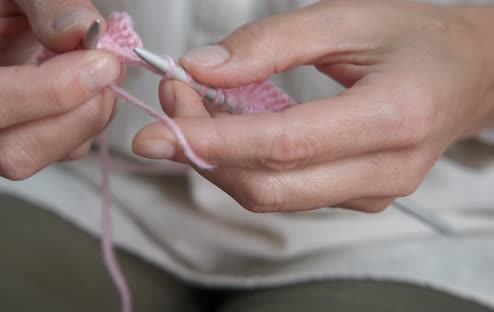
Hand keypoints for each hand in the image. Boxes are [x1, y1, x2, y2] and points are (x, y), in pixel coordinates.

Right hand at [0, 0, 120, 179]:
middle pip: (10, 151)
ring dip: (88, 121)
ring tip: (102, 74)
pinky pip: (62, 153)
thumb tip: (82, 32)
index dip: (51, 91)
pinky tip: (92, 89)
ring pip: (41, 159)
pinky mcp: (18, 145)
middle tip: (109, 70)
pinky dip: (90, 124)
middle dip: (75, 117)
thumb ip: (50, 1)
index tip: (100, 61)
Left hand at [133, 0, 493, 212]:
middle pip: (269, 185)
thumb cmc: (415, 38)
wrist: (469, 74)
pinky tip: (232, 132)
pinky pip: (288, 193)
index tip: (159, 129)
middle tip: (170, 106)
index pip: (285, 144)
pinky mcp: (360, 197)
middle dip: (205, 152)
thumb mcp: (347, 18)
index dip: (215, 139)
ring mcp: (375, 191)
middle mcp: (387, 167)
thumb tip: (202, 68)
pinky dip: (247, 166)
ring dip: (220, 160)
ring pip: (272, 196)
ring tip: (195, 111)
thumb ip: (271, 44)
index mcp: (394, 115)